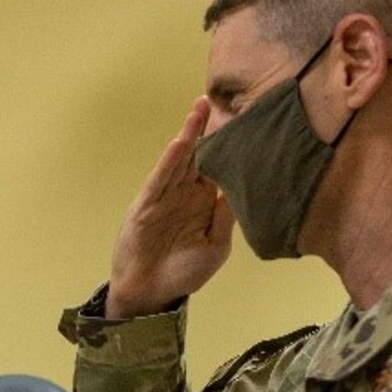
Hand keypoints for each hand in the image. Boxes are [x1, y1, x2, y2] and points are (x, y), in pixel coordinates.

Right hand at [106, 99, 235, 318]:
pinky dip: (168, 161)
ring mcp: (164, 197)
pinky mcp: (146, 205)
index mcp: (204, 201)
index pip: (219, 166)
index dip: (228, 144)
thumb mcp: (216, 246)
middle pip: (198, 154)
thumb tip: (244, 188)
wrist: (150, 293)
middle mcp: (185, 193)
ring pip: (179, 159)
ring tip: (199, 107)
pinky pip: (159, 179)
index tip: (245, 120)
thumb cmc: (183, 272)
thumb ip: (227, 218)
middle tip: (218, 98)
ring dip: (188, 134)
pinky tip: (178, 143)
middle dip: (207, 127)